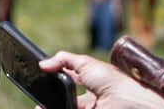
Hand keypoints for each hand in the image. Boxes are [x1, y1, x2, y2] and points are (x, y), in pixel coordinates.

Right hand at [40, 51, 163, 108]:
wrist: (125, 100)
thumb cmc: (110, 79)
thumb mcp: (84, 62)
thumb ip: (63, 60)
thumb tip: (43, 64)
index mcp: (92, 83)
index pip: (70, 83)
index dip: (56, 83)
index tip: (42, 83)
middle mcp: (91, 99)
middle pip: (66, 100)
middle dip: (51, 100)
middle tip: (38, 100)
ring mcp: (90, 108)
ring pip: (66, 107)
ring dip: (52, 106)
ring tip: (39, 107)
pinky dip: (59, 108)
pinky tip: (46, 108)